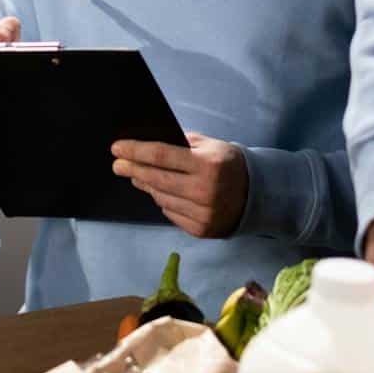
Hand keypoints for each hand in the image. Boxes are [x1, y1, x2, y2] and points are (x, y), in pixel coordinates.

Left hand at [111, 133, 247, 236]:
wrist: (256, 195)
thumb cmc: (228, 164)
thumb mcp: (211, 145)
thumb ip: (182, 143)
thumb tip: (147, 144)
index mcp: (207, 164)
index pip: (161, 155)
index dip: (136, 151)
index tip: (117, 148)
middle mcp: (205, 191)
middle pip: (157, 179)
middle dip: (133, 170)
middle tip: (117, 164)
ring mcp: (203, 213)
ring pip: (161, 198)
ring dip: (147, 186)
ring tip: (137, 177)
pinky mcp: (201, 230)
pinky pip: (170, 213)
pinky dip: (163, 201)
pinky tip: (160, 192)